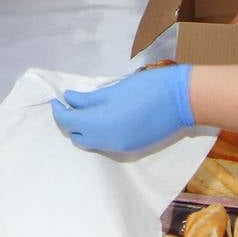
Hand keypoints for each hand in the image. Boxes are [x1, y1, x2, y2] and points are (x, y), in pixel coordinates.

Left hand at [51, 64, 194, 152]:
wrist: (180, 100)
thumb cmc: (146, 88)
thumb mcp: (113, 90)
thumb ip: (88, 99)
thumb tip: (69, 99)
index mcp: (99, 124)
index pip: (69, 123)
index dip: (59, 111)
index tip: (57, 99)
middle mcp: (107, 142)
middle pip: (78, 136)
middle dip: (70, 122)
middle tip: (70, 105)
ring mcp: (120, 147)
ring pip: (92, 142)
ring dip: (84, 129)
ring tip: (86, 111)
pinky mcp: (132, 148)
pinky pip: (107, 144)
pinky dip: (99, 134)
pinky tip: (104, 119)